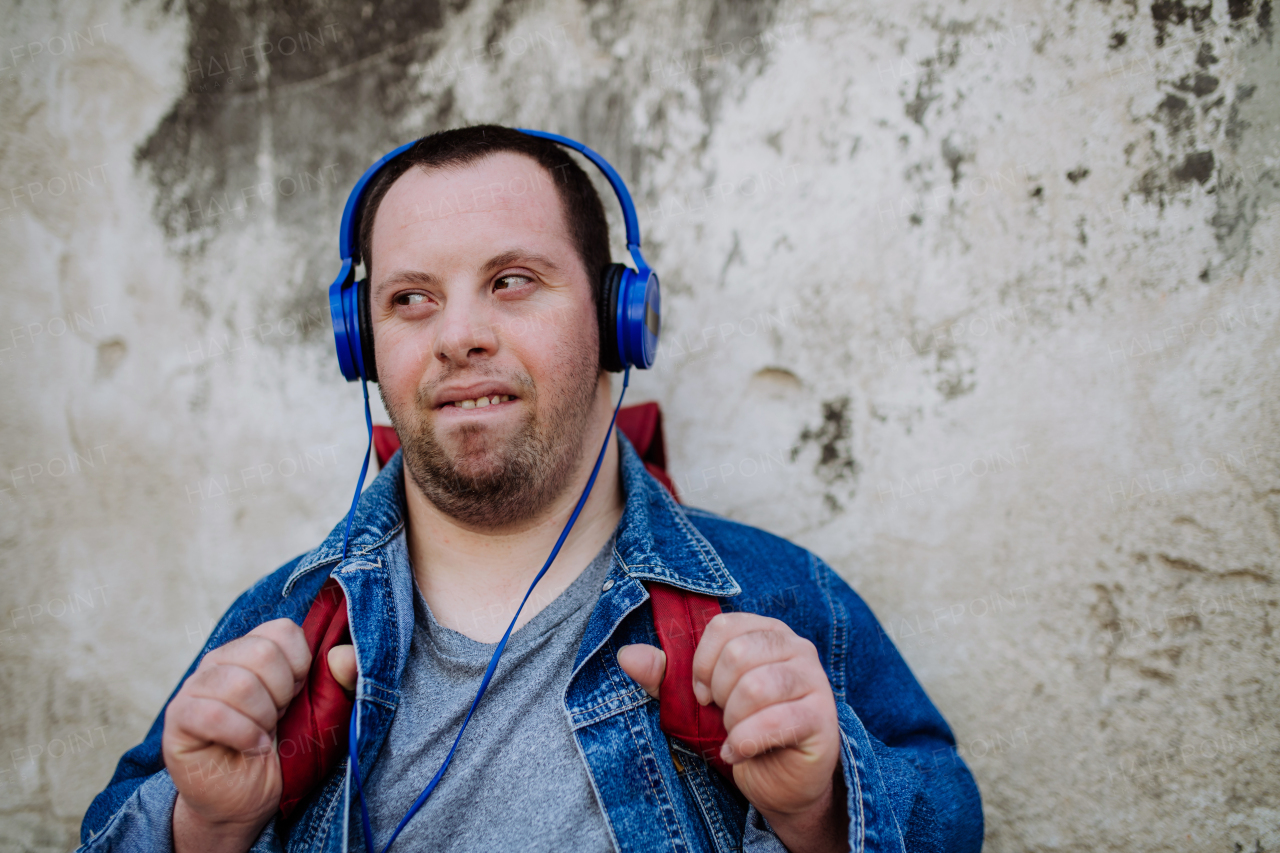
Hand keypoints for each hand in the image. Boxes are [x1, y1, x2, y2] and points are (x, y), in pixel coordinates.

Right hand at [163, 620, 357, 851]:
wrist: (250, 799)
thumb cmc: (285, 751)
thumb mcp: (324, 713)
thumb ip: (341, 681)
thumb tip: (346, 655)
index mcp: (253, 648)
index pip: (283, 630)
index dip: (300, 666)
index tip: (296, 695)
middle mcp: (220, 660)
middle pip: (262, 653)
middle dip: (281, 695)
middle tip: (277, 719)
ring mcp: (194, 686)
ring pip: (239, 684)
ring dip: (263, 719)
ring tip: (262, 734)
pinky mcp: (178, 718)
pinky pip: (212, 715)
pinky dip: (243, 736)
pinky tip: (251, 748)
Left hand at [619, 612, 846, 852]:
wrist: (781, 783)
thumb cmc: (742, 731)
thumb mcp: (696, 702)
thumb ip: (665, 676)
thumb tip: (626, 655)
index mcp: (766, 632)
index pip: (723, 626)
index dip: (701, 664)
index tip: (701, 694)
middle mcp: (796, 647)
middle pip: (737, 654)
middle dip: (718, 695)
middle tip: (724, 717)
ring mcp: (814, 680)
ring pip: (755, 686)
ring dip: (732, 720)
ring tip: (736, 733)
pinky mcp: (822, 717)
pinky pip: (773, 721)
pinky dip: (745, 742)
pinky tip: (740, 752)